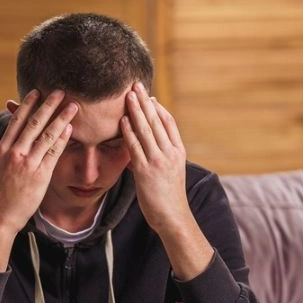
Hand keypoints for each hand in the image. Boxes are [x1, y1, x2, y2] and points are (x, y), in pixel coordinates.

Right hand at [0, 89, 75, 270]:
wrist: (1, 215)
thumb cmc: (1, 192)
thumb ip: (8, 150)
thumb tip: (15, 135)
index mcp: (3, 149)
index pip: (16, 121)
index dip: (27, 105)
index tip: (36, 92)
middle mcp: (14, 153)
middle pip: (33, 123)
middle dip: (47, 105)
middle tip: (59, 91)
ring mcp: (27, 163)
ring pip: (46, 135)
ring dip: (61, 118)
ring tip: (72, 106)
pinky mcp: (40, 174)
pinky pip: (53, 152)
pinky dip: (62, 138)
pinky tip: (70, 128)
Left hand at [121, 82, 191, 233]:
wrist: (172, 217)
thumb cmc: (167, 196)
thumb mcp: (169, 171)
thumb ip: (160, 156)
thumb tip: (145, 145)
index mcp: (178, 151)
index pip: (168, 123)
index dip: (158, 107)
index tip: (148, 94)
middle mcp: (170, 153)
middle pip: (157, 121)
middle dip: (145, 102)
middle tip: (135, 85)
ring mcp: (158, 161)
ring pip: (147, 130)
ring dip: (136, 111)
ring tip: (128, 95)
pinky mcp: (146, 171)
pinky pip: (136, 147)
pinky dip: (130, 132)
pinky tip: (123, 120)